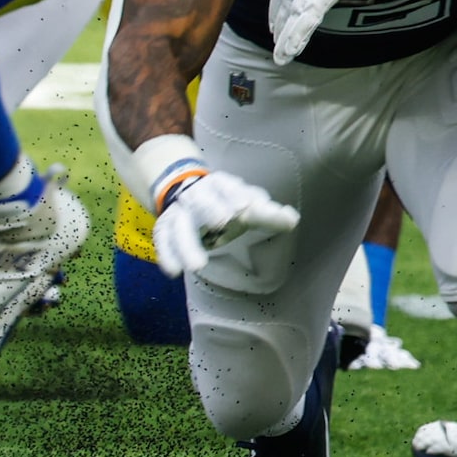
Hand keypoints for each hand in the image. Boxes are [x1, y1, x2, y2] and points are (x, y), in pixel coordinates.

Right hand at [151, 162, 299, 276]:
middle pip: (202, 202)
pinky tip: (173, 271)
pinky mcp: (166, 228)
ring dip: (187, 245)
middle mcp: (197, 195)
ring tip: (197, 266)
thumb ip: (267, 213)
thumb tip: (292, 219)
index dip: (236, 195)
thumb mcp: (245, 203)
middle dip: (210, 210)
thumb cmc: (225, 202)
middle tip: (223, 221)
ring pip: (180, 226)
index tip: (245, 206)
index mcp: (220, 186)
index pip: (228, 187)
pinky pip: (163, 240)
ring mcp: (179, 212)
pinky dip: (167, 255)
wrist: (185, 188)